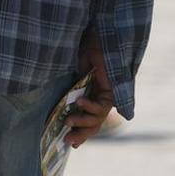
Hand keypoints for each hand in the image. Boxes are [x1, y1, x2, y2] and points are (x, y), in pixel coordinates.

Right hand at [67, 30, 115, 148]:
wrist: (101, 33)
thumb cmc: (85, 46)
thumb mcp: (73, 70)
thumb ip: (71, 86)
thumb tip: (61, 102)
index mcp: (90, 91)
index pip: (86, 114)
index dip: (79, 129)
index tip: (68, 142)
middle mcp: (101, 95)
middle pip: (94, 122)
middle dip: (81, 134)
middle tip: (68, 141)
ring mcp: (108, 94)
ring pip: (98, 118)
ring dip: (82, 123)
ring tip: (67, 122)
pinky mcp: (113, 90)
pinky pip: (102, 106)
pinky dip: (89, 106)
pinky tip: (80, 102)